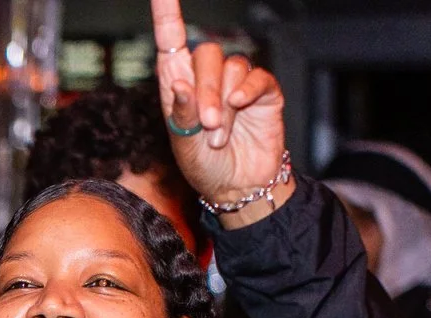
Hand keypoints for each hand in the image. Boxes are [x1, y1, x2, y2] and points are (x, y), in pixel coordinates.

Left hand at [150, 0, 289, 225]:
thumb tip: (179, 84)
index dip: (168, 15)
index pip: (172, 41)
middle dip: (204, 90)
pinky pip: (256, 77)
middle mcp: (207, 78)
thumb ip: (180, 114)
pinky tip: (239, 107)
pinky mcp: (263, 92)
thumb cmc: (205, 166)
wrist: (237, 187)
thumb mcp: (183, 145)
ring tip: (219, 136)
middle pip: (206, 55)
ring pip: (232, 66)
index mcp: (179, 85)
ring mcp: (237, 83)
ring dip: (223, 102)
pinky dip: (247, 91)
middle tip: (206, 124)